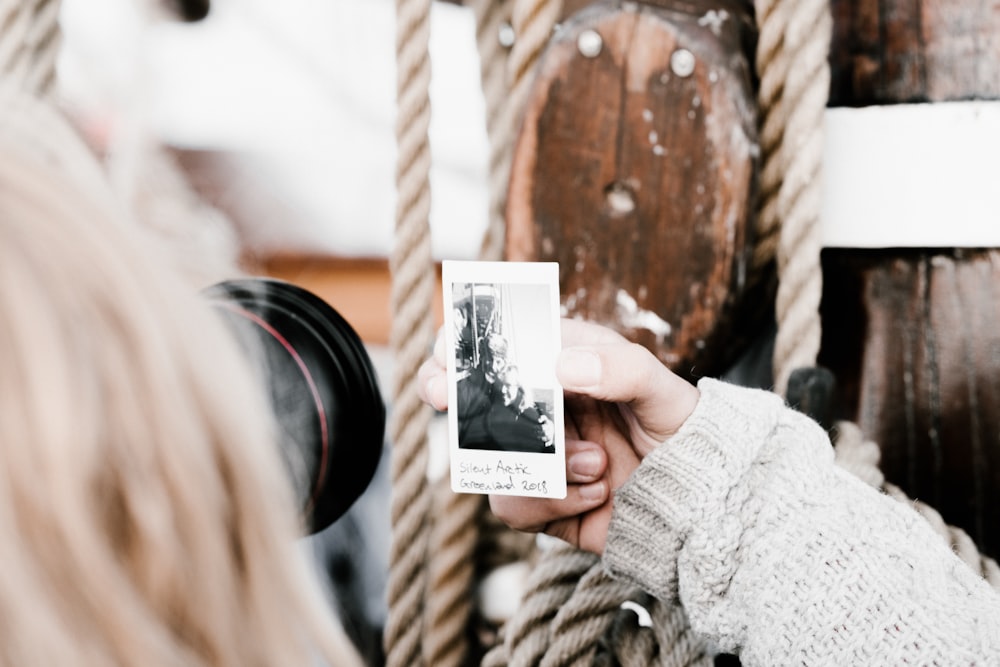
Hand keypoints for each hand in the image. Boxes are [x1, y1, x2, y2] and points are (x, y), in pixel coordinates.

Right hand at [417, 318, 699, 554]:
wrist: (704, 509)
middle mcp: (542, 409)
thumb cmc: (686, 435)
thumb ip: (620, 367)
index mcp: (565, 367)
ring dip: (545, 465)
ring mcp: (537, 457)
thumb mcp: (663, 392)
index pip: (503, 347)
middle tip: (443, 394)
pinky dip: (557, 502)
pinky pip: (513, 505)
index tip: (444, 354)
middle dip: (456, 396)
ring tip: (598, 465)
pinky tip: (597, 495)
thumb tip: (560, 363)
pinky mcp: (540, 504)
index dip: (463, 347)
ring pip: (491, 458)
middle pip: (470, 399)